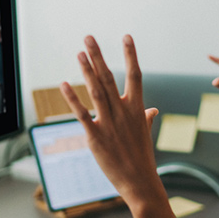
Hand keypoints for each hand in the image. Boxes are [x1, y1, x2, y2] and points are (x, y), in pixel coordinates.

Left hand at [60, 35, 161, 206]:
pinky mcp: (95, 137)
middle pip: (110, 78)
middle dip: (99, 56)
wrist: (139, 181)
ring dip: (86, 70)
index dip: (131, 54)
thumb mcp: (146, 134)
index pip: (136, 75)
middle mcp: (123, 112)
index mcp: (137, 109)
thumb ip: (147, 118)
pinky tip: (64, 84)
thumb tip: (154, 110)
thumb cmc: (142, 158)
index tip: (127, 36)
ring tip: (79, 53)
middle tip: (89, 37)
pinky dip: (72, 98)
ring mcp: (109, 123)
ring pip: (96, 91)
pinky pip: (82, 114)